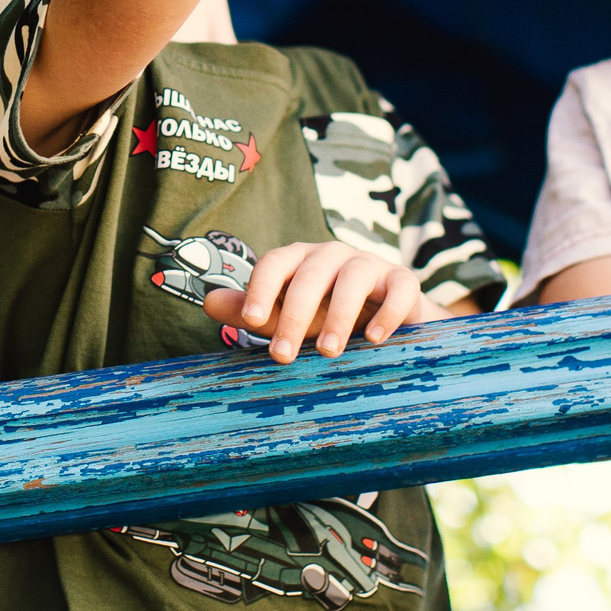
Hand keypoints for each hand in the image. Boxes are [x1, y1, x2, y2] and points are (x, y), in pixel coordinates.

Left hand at [202, 241, 431, 363]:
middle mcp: (332, 255)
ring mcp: (370, 265)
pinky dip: (387, 312)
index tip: (251, 321)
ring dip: (339, 315)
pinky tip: (375, 338)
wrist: (387, 318)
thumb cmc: (326, 314)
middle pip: (311, 275)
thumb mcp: (288, 315)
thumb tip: (207, 302)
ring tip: (328, 352)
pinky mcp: (402, 281)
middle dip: (294, 314)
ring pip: (353, 279)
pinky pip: (399, 288)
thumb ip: (252, 310)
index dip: (261, 288)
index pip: (275, 262)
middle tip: (283, 355)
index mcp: (300, 260)